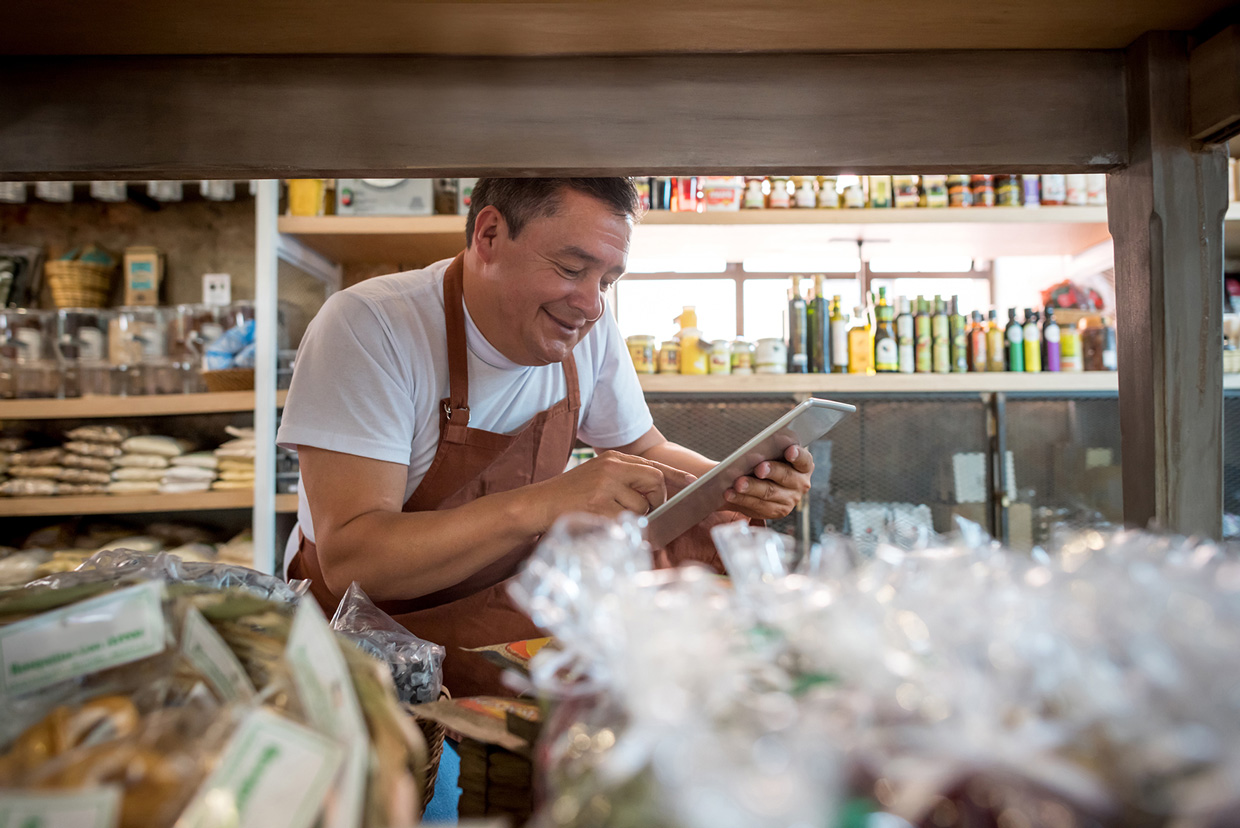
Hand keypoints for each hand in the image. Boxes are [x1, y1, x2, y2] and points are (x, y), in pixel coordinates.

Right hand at [529, 450, 696, 528]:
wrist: (538, 504)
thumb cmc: (569, 495)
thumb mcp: (597, 477)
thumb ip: (624, 480)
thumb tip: (655, 492)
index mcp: (613, 459)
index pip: (653, 465)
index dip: (676, 475)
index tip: (692, 481)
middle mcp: (612, 468)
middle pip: (655, 481)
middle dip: (657, 500)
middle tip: (646, 511)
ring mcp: (605, 486)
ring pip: (642, 506)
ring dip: (634, 517)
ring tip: (611, 516)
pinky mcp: (599, 505)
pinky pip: (626, 521)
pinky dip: (621, 527)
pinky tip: (604, 524)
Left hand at [722, 444, 813, 519]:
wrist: (766, 483)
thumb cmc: (770, 463)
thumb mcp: (774, 454)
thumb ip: (769, 450)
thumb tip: (754, 451)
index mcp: (804, 465)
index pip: (804, 459)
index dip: (797, 455)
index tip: (789, 450)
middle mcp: (801, 483)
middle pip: (785, 476)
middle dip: (771, 471)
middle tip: (758, 468)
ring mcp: (790, 499)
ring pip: (769, 493)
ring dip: (752, 488)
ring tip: (737, 483)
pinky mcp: (777, 512)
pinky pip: (758, 506)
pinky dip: (742, 499)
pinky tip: (730, 494)